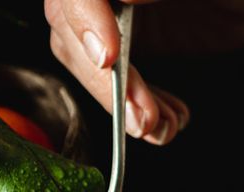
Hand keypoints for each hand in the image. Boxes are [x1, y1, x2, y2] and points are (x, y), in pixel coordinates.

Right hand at [44, 0, 243, 144]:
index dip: (86, 22)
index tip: (108, 58)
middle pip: (73, 29)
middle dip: (107, 80)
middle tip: (143, 117)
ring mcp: (113, 13)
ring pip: (87, 59)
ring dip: (121, 102)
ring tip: (163, 126)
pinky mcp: (130, 40)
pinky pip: (115, 78)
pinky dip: (138, 106)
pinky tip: (170, 119)